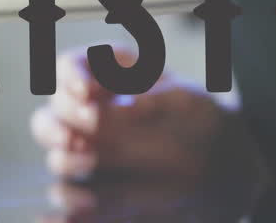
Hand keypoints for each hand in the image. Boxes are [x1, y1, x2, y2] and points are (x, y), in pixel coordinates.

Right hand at [30, 48, 265, 211]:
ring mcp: (90, 157)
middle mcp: (92, 116)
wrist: (225, 172)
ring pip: (56, 160)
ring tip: (88, 165)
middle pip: (51, 116)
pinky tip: (64, 215)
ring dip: (64, 163)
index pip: (70, 67)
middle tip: (77, 139)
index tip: (87, 93)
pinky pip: (69, 203)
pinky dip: (63, 212)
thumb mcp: (182, 103)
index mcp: (110, 80)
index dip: (69, 77)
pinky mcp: (95, 195)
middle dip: (57, 127)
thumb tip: (106, 114)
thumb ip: (143, 104)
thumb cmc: (204, 124)